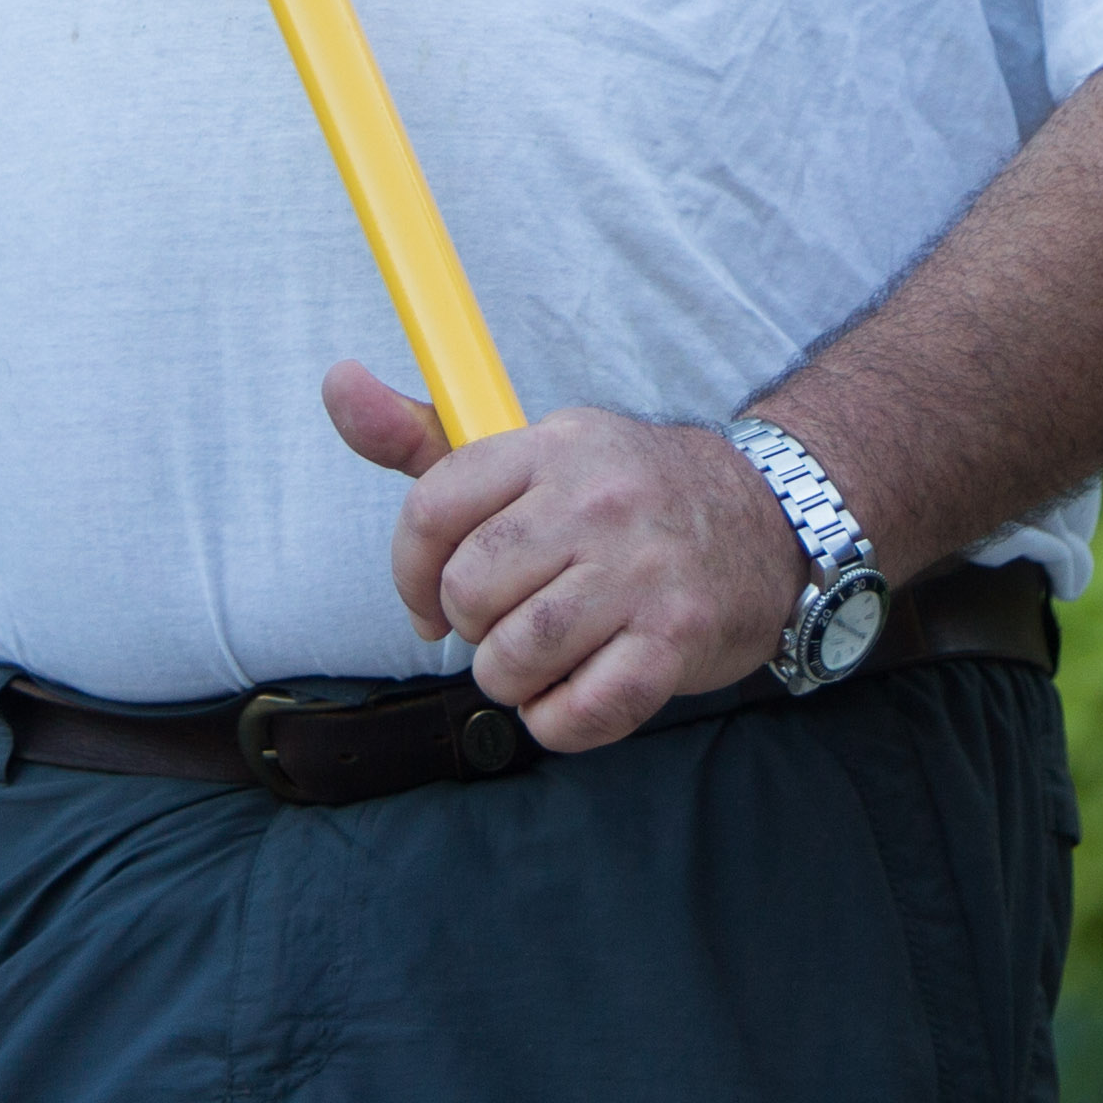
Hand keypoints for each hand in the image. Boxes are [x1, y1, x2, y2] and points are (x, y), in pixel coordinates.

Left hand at [323, 361, 801, 753]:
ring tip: (547, 658)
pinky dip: (561, 721)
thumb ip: (425, 437)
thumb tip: (336, 382)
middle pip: (467, 594)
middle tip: (514, 621)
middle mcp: (596, 503)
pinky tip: (582, 690)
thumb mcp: (535, 454)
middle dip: (475, 628)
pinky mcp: (674, 642)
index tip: (430, 602)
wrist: (766, 527)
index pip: (432, 511)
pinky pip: (574, 714)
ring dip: (515, 680)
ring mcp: (639, 573)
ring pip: (511, 660)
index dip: (410, 574)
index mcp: (552, 448)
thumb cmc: (627, 500)